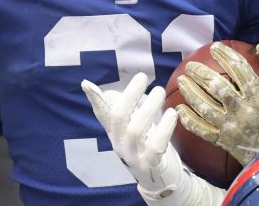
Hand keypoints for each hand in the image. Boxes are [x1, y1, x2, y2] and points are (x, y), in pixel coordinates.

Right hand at [83, 73, 185, 197]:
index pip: (102, 115)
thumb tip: (113, 90)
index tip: (86, 83)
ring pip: (135, 130)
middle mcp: (120, 144)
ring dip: (149, 108)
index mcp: (115, 134)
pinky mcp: (149, 166)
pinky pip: (155, 147)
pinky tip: (172, 114)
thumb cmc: (147, 148)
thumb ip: (128, 112)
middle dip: (130, 94)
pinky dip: (164, 129)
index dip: (94, 100)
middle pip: (118, 117)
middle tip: (143, 77)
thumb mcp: (134, 130)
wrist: (160, 182)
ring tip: (160, 91)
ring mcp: (133, 156)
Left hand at [174, 42, 258, 165]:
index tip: (215, 47)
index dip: (225, 55)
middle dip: (200, 73)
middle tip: (190, 65)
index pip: (239, 69)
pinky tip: (180, 109)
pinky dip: (189, 120)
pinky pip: (202, 130)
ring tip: (182, 80)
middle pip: (216, 87)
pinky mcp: (224, 141)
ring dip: (190, 92)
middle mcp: (243, 110)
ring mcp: (231, 127)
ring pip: (204, 107)